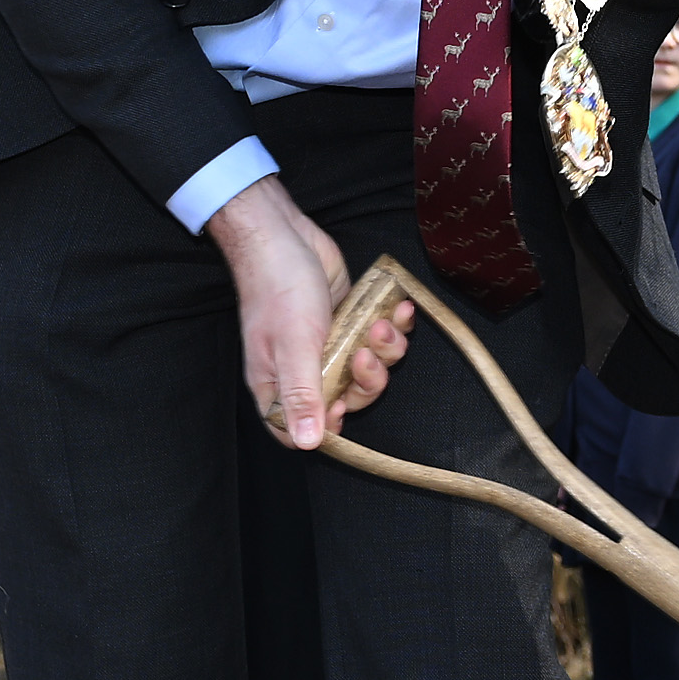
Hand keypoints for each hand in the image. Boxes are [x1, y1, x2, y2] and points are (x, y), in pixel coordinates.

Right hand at [211, 176, 403, 449]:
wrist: (284, 235)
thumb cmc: (279, 288)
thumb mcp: (293, 345)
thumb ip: (302, 394)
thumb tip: (306, 444)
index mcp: (278, 383)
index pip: (301, 428)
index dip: (328, 427)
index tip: (345, 406)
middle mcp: (303, 369)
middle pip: (348, 399)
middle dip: (367, 380)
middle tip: (366, 354)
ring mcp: (329, 345)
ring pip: (369, 368)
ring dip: (384, 349)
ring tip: (380, 324)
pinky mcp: (349, 322)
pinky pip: (379, 337)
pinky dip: (394, 325)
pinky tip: (399, 309)